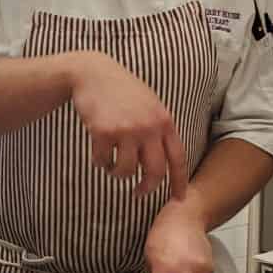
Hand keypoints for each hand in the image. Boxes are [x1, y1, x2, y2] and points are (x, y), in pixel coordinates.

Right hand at [69, 51, 187, 198]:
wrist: (93, 74)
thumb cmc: (122, 90)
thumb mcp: (150, 105)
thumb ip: (159, 129)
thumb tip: (164, 161)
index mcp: (164, 121)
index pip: (178, 158)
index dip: (179, 182)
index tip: (179, 198)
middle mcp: (149, 127)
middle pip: (155, 172)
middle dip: (147, 188)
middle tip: (138, 193)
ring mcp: (126, 130)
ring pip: (127, 171)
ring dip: (117, 173)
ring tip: (112, 166)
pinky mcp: (104, 132)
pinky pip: (103, 161)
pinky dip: (100, 162)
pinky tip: (98, 154)